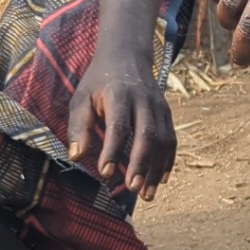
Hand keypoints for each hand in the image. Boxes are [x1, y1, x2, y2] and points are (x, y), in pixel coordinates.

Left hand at [68, 54, 175, 199]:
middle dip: (140, 164)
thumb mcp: (81, 98)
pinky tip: (162, 181)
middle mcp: (144, 101)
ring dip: (156, 170)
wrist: (127, 56)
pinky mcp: (168, 114)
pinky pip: (172, 141)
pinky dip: (168, 162)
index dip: (112, 151)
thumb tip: (76, 157)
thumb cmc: (99, 82)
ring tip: (147, 194)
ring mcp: (160, 107)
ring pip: (163, 141)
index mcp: (119, 95)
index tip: (104, 173)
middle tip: (132, 188)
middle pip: (147, 135)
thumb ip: (79, 127)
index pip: (118, 126)